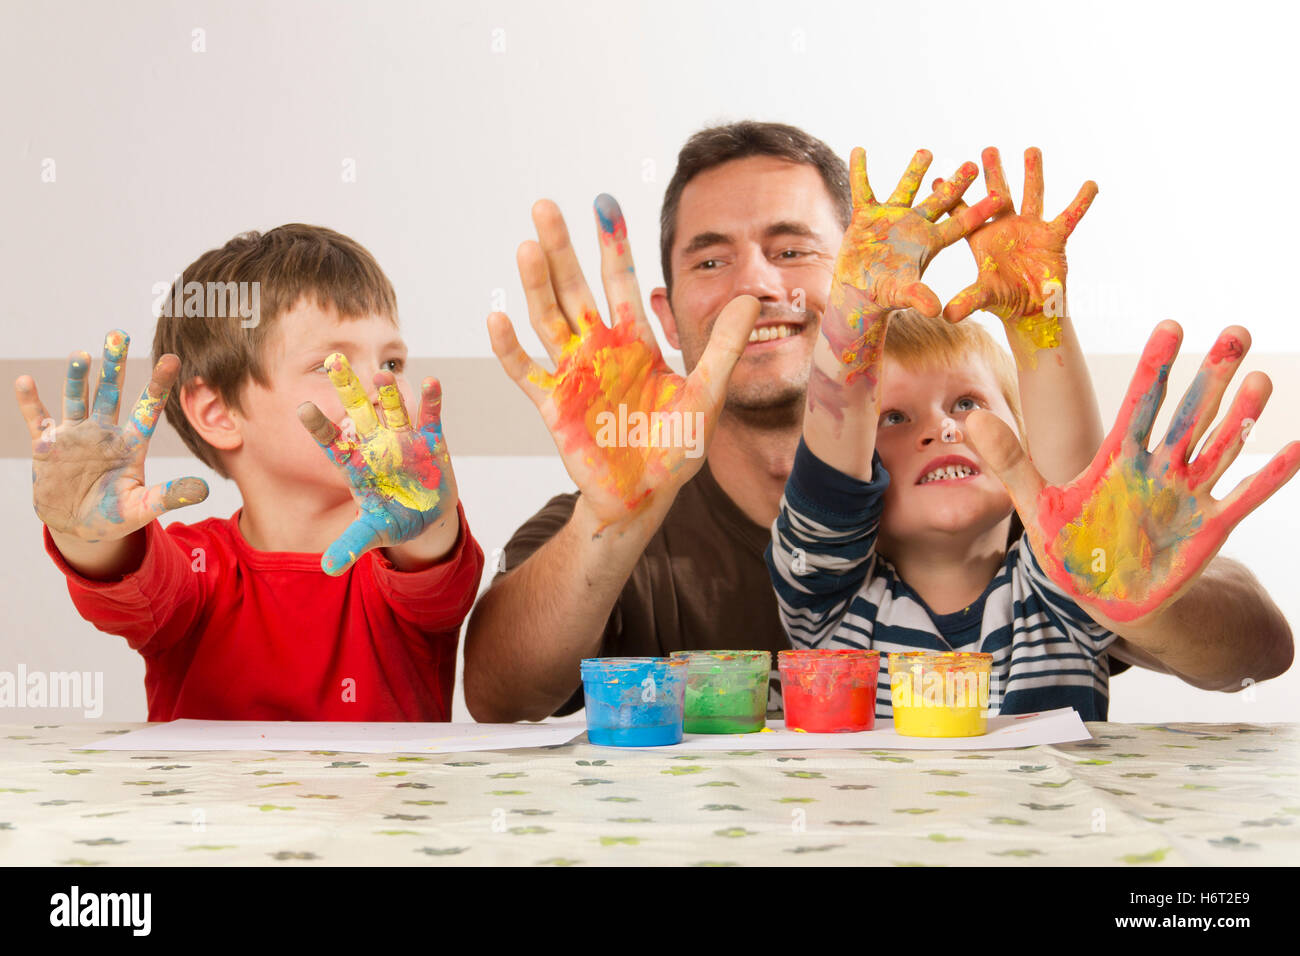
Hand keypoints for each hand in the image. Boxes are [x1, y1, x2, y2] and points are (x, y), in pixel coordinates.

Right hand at [15, 329, 208, 539]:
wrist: (77, 527)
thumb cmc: (114, 516)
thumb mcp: (142, 507)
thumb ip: (169, 495)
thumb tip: (205, 488)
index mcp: (131, 444)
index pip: (148, 408)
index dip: (159, 384)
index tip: (173, 358)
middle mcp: (104, 432)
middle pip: (111, 392)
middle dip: (114, 365)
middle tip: (117, 334)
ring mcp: (75, 435)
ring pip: (77, 398)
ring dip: (76, 377)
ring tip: (80, 354)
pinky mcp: (48, 445)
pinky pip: (39, 419)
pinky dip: (31, 402)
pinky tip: (25, 382)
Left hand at [298, 354, 455, 574]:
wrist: (426, 516)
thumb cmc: (393, 519)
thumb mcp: (372, 533)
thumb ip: (351, 544)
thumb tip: (328, 568)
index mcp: (357, 465)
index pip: (333, 443)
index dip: (319, 427)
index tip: (302, 409)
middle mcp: (377, 445)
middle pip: (358, 412)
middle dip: (348, 387)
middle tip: (333, 360)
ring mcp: (404, 440)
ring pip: (393, 409)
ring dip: (389, 392)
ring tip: (382, 373)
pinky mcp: (431, 441)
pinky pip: (430, 418)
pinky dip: (431, 402)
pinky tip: (432, 383)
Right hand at [488, 194, 758, 528]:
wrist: (647, 495)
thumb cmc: (677, 447)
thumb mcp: (708, 393)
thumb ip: (724, 346)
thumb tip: (752, 298)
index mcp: (634, 341)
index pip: (621, 282)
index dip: (613, 244)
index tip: (602, 203)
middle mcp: (599, 349)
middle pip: (574, 288)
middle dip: (561, 248)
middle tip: (545, 205)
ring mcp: (573, 374)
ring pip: (547, 319)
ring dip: (536, 285)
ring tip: (527, 246)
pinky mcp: (553, 405)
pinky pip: (524, 371)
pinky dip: (508, 348)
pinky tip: (497, 319)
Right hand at [827, 147, 1001, 380]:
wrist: (857, 292)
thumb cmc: (884, 296)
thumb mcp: (903, 295)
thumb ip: (918, 298)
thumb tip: (936, 310)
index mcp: (929, 242)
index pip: (960, 224)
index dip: (980, 211)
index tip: (1001, 195)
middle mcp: (914, 225)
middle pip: (939, 201)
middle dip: (956, 184)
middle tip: (974, 164)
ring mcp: (891, 218)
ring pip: (906, 188)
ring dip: (915, 171)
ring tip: (926, 151)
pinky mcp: (866, 215)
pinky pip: (862, 188)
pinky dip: (860, 170)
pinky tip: (860, 150)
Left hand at [942, 147, 1097, 363]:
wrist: (1033, 309)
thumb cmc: (1005, 301)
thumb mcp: (985, 298)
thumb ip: (967, 301)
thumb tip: (945, 315)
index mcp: (983, 240)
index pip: (965, 215)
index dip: (954, 199)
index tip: (938, 180)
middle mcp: (1005, 228)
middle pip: (998, 195)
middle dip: (994, 173)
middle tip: (988, 149)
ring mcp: (1030, 229)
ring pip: (1031, 196)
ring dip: (1032, 173)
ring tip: (1031, 149)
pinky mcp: (1054, 237)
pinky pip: (1069, 216)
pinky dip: (1081, 202)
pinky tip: (1091, 184)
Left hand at [966, 321, 1299, 623]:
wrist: (1103, 599)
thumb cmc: (1072, 549)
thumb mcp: (1036, 505)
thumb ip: (1010, 461)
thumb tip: (971, 417)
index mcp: (1118, 458)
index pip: (1140, 401)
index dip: (1157, 366)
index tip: (1172, 325)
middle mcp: (1158, 468)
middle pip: (1188, 413)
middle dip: (1211, 375)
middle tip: (1235, 331)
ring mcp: (1186, 496)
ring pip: (1219, 446)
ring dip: (1241, 415)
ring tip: (1260, 375)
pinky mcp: (1207, 527)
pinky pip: (1244, 496)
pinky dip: (1270, 474)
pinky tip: (1298, 446)